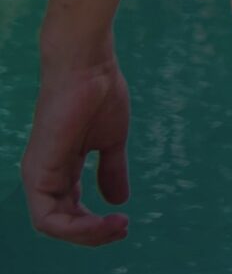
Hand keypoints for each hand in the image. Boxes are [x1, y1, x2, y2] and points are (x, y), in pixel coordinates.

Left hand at [22, 56, 130, 245]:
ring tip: (117, 226)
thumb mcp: (111, 141)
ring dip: (87, 234)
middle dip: (93, 234)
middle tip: (123, 227)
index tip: (124, 220)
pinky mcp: (39, 172)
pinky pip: (49, 218)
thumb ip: (111, 170)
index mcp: (59, 170)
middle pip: (60, 223)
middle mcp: (43, 177)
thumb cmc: (99, 94)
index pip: (68, 211)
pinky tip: (104, 219)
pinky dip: (76, 227)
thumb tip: (118, 201)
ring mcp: (38, 175)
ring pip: (52, 225)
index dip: (94, 224)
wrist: (87, 67)